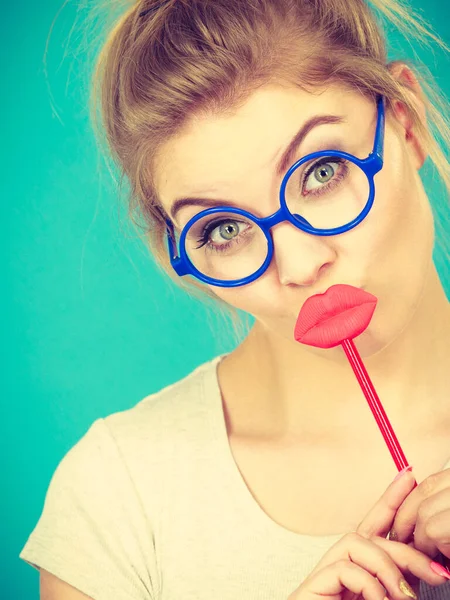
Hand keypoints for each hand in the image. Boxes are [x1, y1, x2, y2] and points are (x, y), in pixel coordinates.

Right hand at [287, 469, 449, 599]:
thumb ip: (399, 589)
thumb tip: (433, 574)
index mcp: (358, 569)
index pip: (376, 525)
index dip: (392, 498)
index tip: (411, 476)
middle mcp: (340, 565)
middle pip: (371, 533)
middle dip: (406, 545)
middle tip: (438, 572)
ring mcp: (325, 574)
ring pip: (357, 542)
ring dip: (388, 568)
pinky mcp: (314, 586)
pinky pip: (346, 567)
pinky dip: (370, 585)